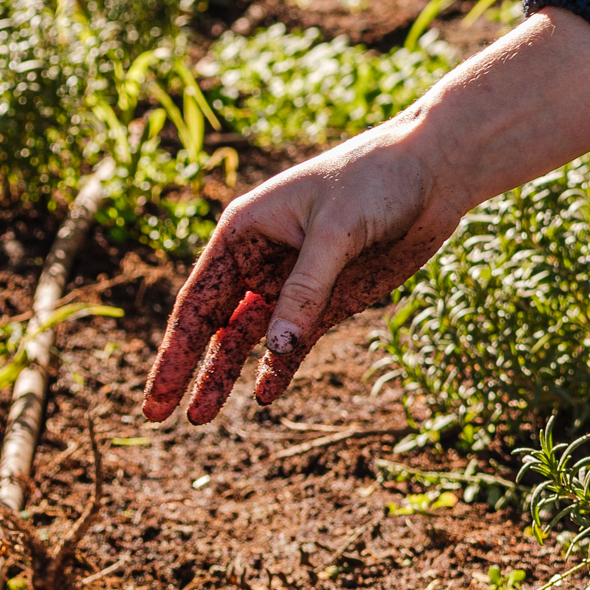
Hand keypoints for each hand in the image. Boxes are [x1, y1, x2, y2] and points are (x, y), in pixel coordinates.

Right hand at [141, 9, 589, 422]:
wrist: (433, 172)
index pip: (198, 302)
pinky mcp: (331, 298)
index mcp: (243, 232)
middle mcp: (260, 258)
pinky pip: (296, 341)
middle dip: (187, 369)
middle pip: (214, 325)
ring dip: (226, 375)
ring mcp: (295, 282)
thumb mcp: (336, 232)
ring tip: (203, 417)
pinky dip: (279, 368)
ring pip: (251, 339)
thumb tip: (274, 353)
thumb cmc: (375, 181)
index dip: (175, 351)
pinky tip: (265, 394)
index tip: (156, 396)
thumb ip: (305, 291)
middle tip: (157, 415)